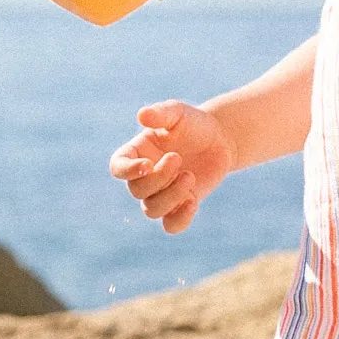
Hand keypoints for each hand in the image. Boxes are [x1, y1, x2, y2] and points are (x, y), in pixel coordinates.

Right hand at [108, 99, 236, 233]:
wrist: (220, 138)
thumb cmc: (193, 123)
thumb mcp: (178, 113)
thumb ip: (161, 113)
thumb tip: (142, 115)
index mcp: (137, 153)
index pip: (118, 167)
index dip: (127, 171)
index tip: (147, 166)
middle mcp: (144, 177)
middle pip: (137, 191)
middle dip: (158, 178)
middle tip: (178, 158)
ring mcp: (162, 193)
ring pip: (152, 210)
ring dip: (171, 197)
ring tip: (190, 176)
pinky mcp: (180, 206)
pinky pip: (171, 225)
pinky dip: (179, 219)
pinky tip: (193, 202)